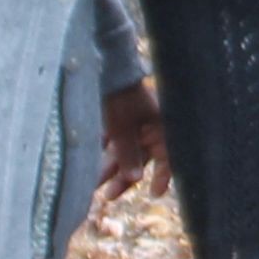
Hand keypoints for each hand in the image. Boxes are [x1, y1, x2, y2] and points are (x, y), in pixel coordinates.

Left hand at [98, 79, 166, 200]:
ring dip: (109, 165)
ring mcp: (136, 117)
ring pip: (125, 148)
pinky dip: (104, 146)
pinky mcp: (119, 112)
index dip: (164, 175)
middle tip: (109, 195)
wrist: (102, 63)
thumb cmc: (118, 96)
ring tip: (91, 183)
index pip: (170, 155)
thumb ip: (129, 154)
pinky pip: (114, 135)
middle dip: (124, 176)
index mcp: (163, 124)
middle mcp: (152, 122)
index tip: (155, 193)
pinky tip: (89, 155)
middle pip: (143, 156)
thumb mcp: (123, 128)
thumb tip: (135, 179)